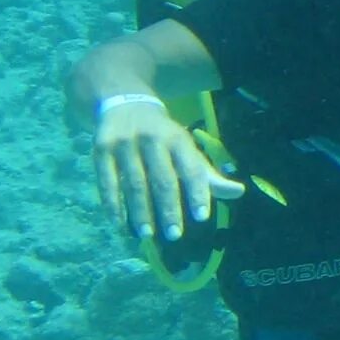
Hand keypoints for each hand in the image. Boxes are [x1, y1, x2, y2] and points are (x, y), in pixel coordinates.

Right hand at [93, 100, 243, 242]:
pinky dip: (113, 205)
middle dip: (169, 209)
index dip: (198, 193)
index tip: (202, 217)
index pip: (191, 169)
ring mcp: (125, 144)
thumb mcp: (186, 149)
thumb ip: (208, 174)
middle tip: (175, 235)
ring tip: (147, 234)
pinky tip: (119, 224)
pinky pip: (106, 182)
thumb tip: (238, 192)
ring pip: (135, 184)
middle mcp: (152, 140)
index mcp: (178, 139)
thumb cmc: (163, 136)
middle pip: (163, 179)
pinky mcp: (101, 150)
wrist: (126, 104)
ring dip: (141, 212)